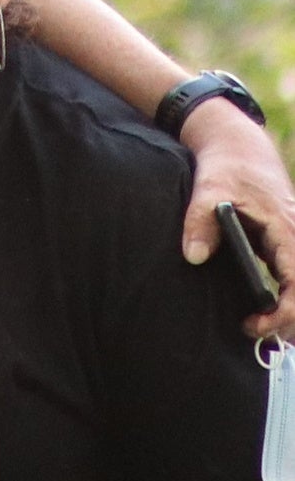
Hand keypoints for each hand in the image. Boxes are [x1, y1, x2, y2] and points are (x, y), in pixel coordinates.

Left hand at [179, 100, 294, 338]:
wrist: (239, 145)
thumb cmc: (227, 166)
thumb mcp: (208, 188)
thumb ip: (200, 223)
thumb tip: (194, 257)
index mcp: (287, 227)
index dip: (284, 311)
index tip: (256, 325)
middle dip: (289, 319)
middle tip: (255, 335)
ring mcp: (293, 239)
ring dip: (289, 310)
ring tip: (261, 332)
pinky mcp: (283, 242)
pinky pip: (291, 275)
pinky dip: (284, 296)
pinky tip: (263, 312)